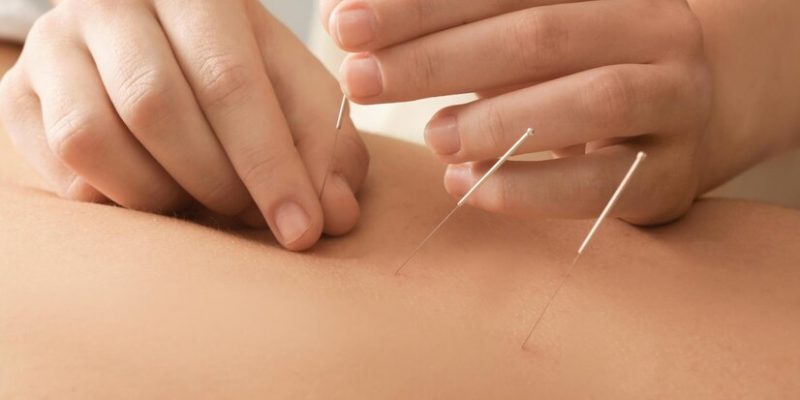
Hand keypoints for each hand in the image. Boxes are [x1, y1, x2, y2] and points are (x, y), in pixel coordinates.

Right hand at [0, 0, 368, 249]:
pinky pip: (64, 175)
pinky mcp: (18, 96)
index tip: (302, 230)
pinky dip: (122, 204)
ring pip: (93, 141)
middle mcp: (112, 6)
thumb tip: (335, 214)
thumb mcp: (292, 89)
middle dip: (217, 182)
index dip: (270, 164)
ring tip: (203, 202)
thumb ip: (323, 144)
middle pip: (156, 108)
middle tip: (251, 215)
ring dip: (163, 197)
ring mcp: (53, 48)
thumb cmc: (235, 66)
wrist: (152, 39)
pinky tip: (158, 193)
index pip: (229, 79)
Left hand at [321, 0, 711, 223]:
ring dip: (497, 120)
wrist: (701, 109)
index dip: (419, 8)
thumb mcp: (533, 33)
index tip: (344, 24)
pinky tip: (466, 185)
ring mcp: (671, 103)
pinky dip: (529, 187)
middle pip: (539, 35)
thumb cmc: (585, 68)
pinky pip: (602, 182)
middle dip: (439, 58)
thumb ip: (461, 26)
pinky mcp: (670, 176)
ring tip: (430, 136)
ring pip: (591, 100)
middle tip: (362, 78)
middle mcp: (649, 33)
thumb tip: (346, 16)